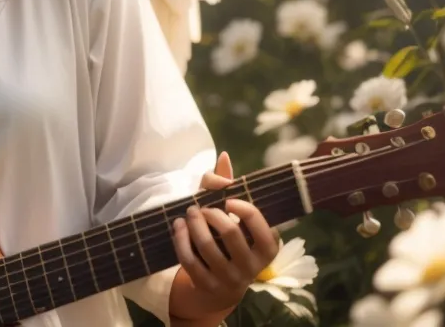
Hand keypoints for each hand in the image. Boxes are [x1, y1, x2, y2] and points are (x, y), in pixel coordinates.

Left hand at [170, 151, 280, 313]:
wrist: (220, 287)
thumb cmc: (230, 243)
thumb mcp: (236, 219)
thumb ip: (229, 188)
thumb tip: (223, 157)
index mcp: (267, 248)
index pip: (259, 225)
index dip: (242, 208)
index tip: (228, 200)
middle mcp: (251, 267)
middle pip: (229, 233)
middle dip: (211, 213)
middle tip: (201, 208)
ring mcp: (229, 279)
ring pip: (207, 246)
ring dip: (193, 223)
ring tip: (188, 213)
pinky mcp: (207, 286)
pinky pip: (189, 259)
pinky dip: (180, 239)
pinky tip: (178, 226)